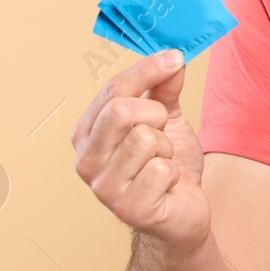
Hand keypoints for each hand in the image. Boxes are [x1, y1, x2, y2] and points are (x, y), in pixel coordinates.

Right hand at [70, 50, 209, 252]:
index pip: (113, 90)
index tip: (174, 58)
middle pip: (122, 111)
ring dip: (166, 149)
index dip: (147, 70)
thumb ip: (164, 88)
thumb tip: (172, 57)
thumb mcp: (166, 120)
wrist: (183, 213)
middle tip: (163, 135)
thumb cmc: (168, 166)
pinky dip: (173, 174)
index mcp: (87, 134)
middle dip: (156, 116)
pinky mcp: (128, 209)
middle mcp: (86, 160)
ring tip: (163, 165)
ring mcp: (103, 188)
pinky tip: (166, 186)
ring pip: (145, 139)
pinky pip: (160, 169)